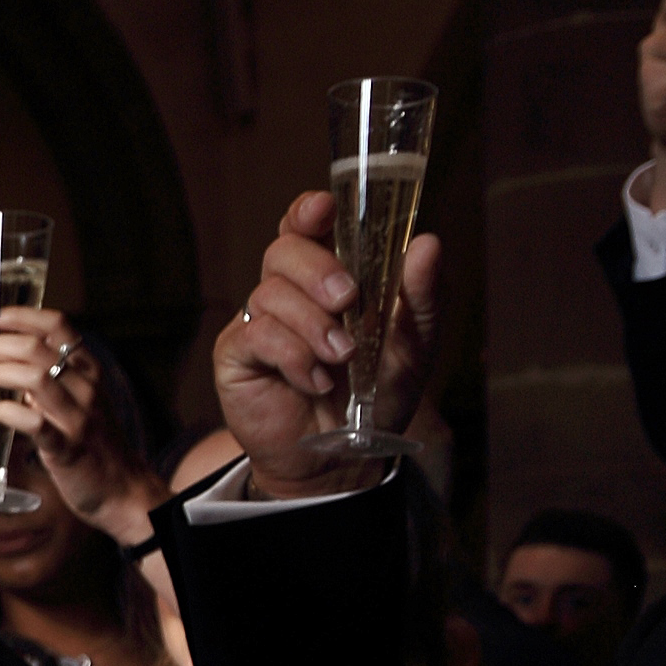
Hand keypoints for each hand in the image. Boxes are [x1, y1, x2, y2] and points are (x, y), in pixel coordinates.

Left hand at [0, 309, 151, 541]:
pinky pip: (35, 424)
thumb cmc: (95, 442)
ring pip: (35, 379)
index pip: (57, 326)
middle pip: (36, 349)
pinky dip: (10, 413)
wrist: (123, 488)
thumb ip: (51, 379)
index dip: (21, 316)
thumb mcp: (81, 400)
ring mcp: (78, 417)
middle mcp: (86, 387)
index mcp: (89, 370)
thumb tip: (10, 362)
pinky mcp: (68, 449)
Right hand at [210, 189, 442, 504]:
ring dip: (314, 325)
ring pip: (270, 294)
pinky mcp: (237, 356)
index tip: (323, 208)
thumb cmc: (377, 394)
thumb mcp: (413, 344)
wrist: (345, 457)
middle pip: (282, 250)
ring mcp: (258, 322)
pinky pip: (257, 336)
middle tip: (348, 300)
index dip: (308, 211)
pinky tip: (315, 380)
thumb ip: (419, 295)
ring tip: (341, 358)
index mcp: (328, 277)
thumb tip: (428, 243)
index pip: (306, 227)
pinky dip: (294, 357)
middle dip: (317, 269)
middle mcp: (289, 293)